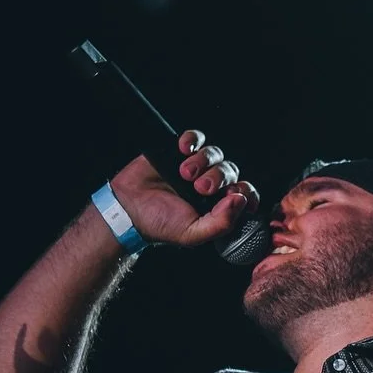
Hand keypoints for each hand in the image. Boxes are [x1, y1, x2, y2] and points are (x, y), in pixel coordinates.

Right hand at [108, 130, 259, 246]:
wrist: (128, 209)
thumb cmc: (161, 224)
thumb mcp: (193, 233)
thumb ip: (221, 222)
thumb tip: (241, 201)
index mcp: (219, 205)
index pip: (244, 193)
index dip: (244, 191)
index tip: (233, 194)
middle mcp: (212, 184)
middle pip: (231, 171)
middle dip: (220, 177)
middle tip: (202, 188)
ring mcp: (196, 167)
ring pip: (215, 154)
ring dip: (204, 161)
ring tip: (185, 173)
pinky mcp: (178, 151)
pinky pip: (196, 138)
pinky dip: (193, 140)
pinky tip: (184, 148)